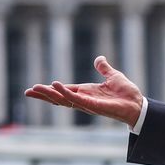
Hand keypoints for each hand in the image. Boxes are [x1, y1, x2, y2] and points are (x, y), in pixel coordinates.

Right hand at [24, 56, 143, 126]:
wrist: (137, 104)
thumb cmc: (126, 93)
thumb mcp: (113, 75)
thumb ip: (104, 68)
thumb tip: (99, 59)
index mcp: (85, 92)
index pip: (63, 91)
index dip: (49, 90)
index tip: (34, 89)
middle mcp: (83, 99)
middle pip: (59, 97)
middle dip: (44, 95)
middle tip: (28, 92)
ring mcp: (86, 103)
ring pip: (63, 99)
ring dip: (49, 94)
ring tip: (35, 89)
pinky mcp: (92, 105)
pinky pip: (75, 99)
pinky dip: (65, 92)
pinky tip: (56, 85)